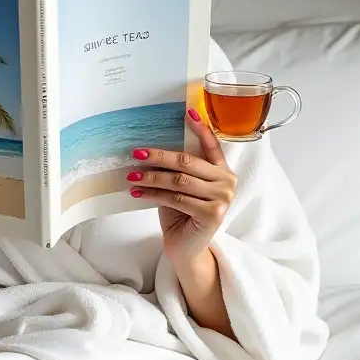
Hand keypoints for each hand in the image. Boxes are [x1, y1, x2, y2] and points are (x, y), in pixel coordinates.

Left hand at [127, 108, 236, 268]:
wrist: (187, 248)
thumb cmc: (182, 213)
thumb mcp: (182, 186)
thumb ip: (179, 169)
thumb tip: (151, 149)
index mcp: (223, 171)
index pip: (212, 144)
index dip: (200, 127)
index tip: (187, 111)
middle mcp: (227, 182)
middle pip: (188, 162)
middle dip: (159, 156)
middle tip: (137, 152)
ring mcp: (222, 199)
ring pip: (179, 181)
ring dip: (151, 177)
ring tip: (131, 175)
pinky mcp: (212, 214)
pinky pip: (176, 198)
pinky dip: (153, 194)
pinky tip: (137, 192)